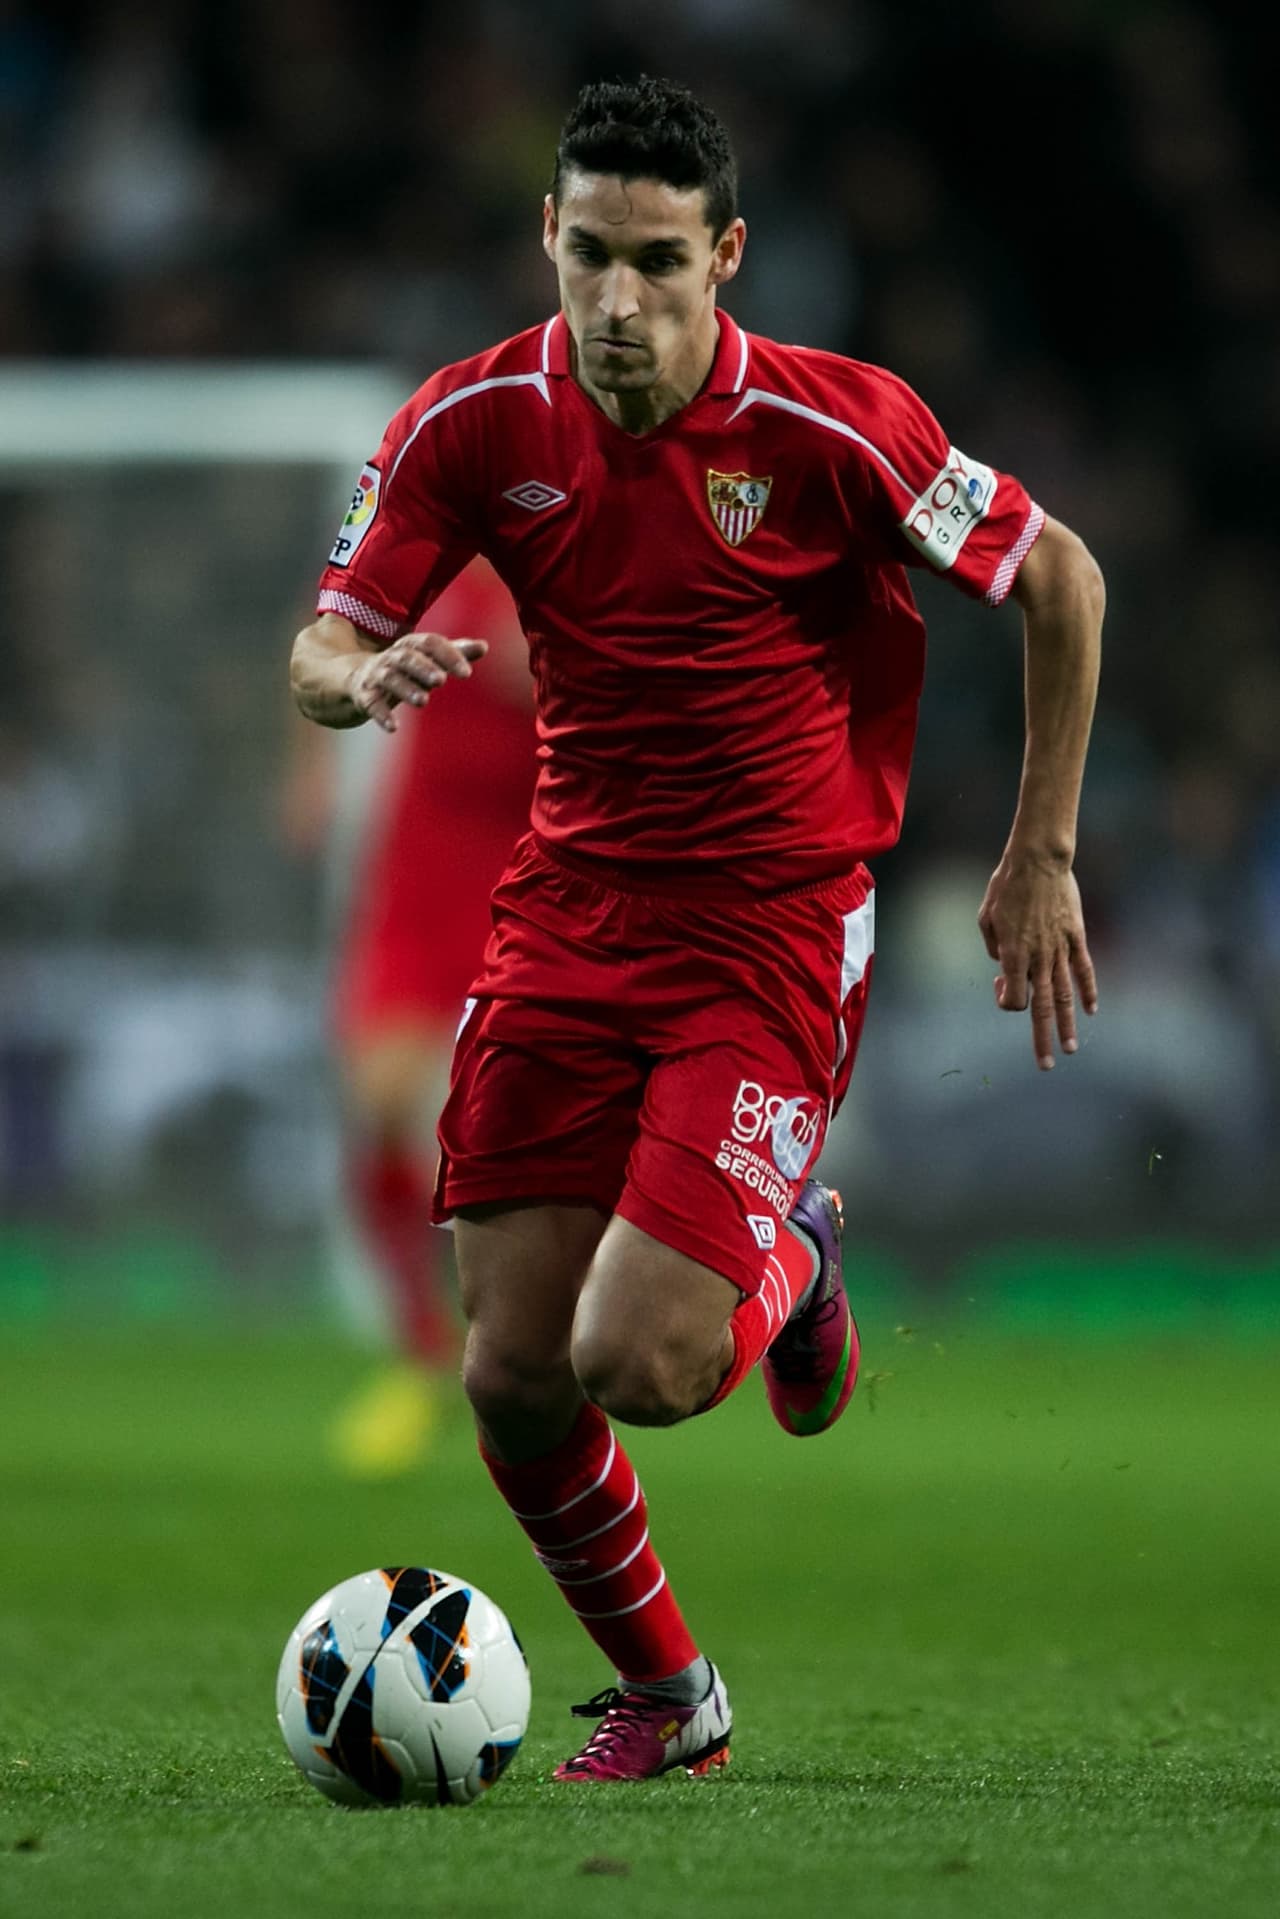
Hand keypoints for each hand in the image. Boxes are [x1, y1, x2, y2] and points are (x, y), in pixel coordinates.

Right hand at [348, 632, 488, 731]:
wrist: (355, 678)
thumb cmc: (403, 669)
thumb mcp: (427, 660)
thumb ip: (455, 653)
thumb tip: (484, 646)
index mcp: (411, 646)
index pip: (430, 643)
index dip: (448, 655)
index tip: (467, 673)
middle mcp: (393, 657)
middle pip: (407, 658)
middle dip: (424, 668)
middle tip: (441, 680)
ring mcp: (377, 675)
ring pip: (390, 678)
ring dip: (406, 688)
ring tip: (423, 701)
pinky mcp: (365, 696)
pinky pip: (371, 704)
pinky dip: (382, 714)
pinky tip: (394, 727)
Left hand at [977, 855, 1097, 1070]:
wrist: (1038, 860)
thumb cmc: (1006, 886)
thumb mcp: (986, 916)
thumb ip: (993, 945)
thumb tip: (1003, 962)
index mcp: (1012, 955)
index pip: (1012, 999)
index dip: (1004, 1000)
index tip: (1000, 984)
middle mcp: (1037, 958)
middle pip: (1041, 1008)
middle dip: (1042, 1039)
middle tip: (1046, 1065)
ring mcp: (1060, 948)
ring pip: (1066, 995)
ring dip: (1068, 1024)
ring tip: (1072, 1048)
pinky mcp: (1077, 936)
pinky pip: (1084, 969)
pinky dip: (1089, 990)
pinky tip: (1092, 1010)